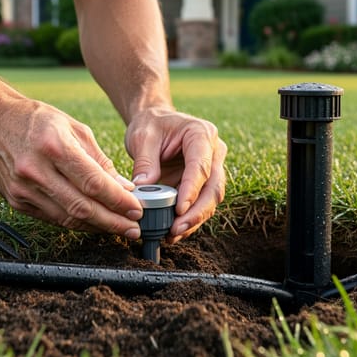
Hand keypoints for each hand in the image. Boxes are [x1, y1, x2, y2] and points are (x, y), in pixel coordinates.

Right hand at [0, 98, 142, 237]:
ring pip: (67, 218)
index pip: (93, 182)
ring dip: (96, 227)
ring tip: (117, 229)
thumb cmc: (36, 120)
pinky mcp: (16, 201)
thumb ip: (99, 160)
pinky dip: (75, 223)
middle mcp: (36, 170)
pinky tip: (93, 223)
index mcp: (54, 146)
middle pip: (82, 206)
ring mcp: (23, 188)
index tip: (136, 209)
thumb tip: (123, 188)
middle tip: (133, 229)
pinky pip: (52, 218)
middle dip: (112, 221)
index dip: (118, 200)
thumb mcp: (74, 128)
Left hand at [124, 107, 226, 243]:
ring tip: (172, 234)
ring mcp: (211, 169)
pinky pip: (200, 204)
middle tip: (176, 229)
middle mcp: (213, 152)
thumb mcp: (142, 137)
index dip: (192, 190)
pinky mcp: (202, 183)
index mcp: (201, 134)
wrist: (155, 122)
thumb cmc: (150, 125)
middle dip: (196, 212)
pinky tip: (173, 232)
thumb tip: (144, 187)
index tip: (179, 210)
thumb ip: (145, 161)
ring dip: (193, 220)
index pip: (201, 166)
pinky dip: (188, 219)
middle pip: (213, 187)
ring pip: (210, 200)